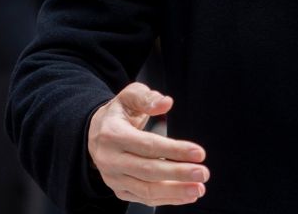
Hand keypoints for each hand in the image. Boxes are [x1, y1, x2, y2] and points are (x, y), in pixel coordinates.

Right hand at [87, 82, 208, 205]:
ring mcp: (114, 178)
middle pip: (148, 171)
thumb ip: (147, 97)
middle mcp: (111, 160)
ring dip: (175, 191)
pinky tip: (185, 195)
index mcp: (113, 135)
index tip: (198, 153)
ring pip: (146, 190)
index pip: (147, 145)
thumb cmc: (117, 115)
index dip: (174, 150)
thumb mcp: (128, 97)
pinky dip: (167, 199)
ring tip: (198, 188)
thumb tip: (165, 103)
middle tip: (202, 173)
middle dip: (179, 174)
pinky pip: (144, 198)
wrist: (94, 134)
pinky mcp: (119, 190)